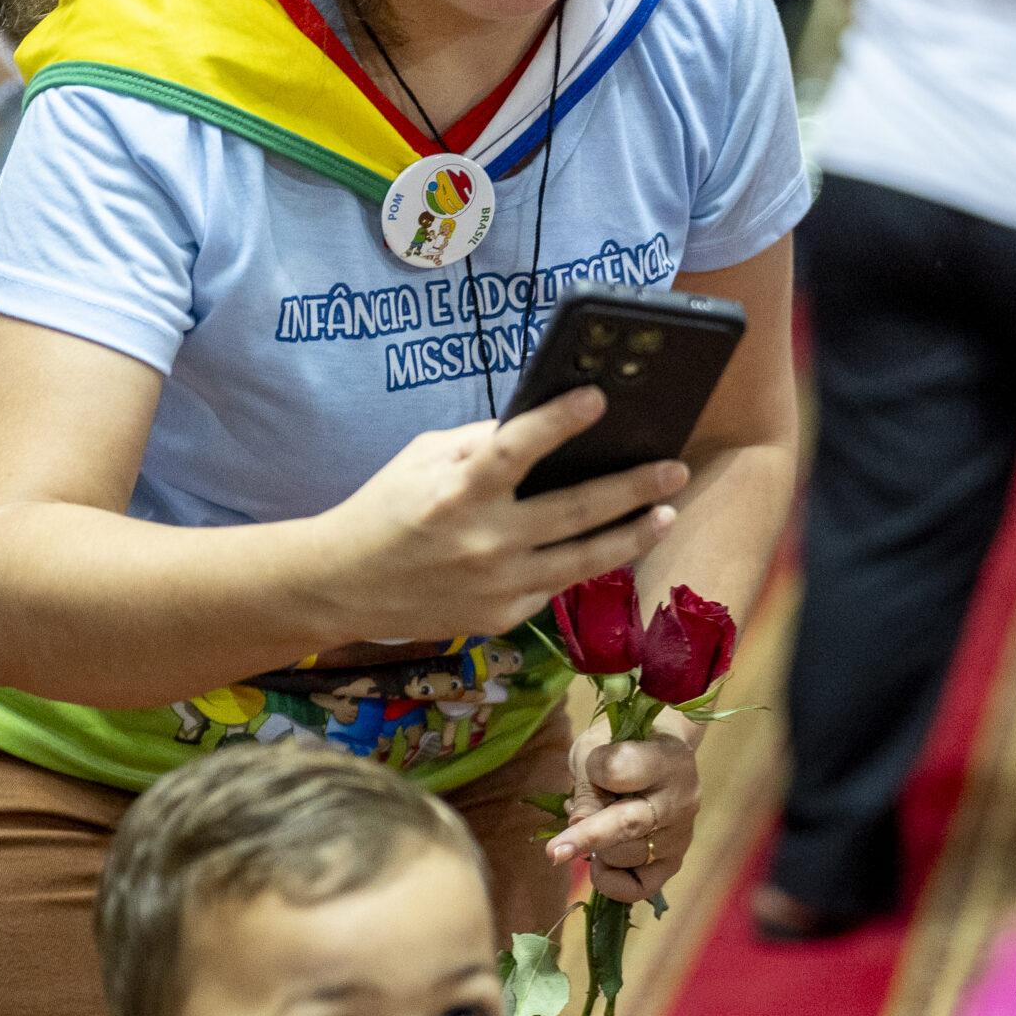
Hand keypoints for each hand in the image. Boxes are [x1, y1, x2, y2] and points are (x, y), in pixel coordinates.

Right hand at [310, 387, 685, 646]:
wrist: (341, 587)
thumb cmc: (383, 511)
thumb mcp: (421, 459)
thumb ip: (478, 446)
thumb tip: (538, 429)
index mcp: (456, 492)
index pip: (516, 450)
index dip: (559, 422)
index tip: (598, 397)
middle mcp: (482, 541)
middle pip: (574, 510)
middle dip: (631, 487)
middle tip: (673, 468)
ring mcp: (495, 585)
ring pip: (582, 560)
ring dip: (630, 535)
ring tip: (665, 513)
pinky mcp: (501, 617)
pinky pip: (554, 585)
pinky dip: (584, 564)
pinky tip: (613, 544)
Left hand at [551, 715, 700, 904]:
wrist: (658, 749)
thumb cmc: (621, 744)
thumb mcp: (597, 748)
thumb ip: (588, 783)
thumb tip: (577, 827)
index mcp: (666, 758)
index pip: (620, 771)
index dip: (595, 769)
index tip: (591, 765)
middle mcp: (681, 799)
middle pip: (630, 823)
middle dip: (587, 837)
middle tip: (553, 852)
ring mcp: (681, 834)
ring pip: (629, 855)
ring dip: (596, 849)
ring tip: (588, 827)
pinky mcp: (673, 862)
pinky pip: (640, 887)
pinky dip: (612, 883)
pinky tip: (599, 864)